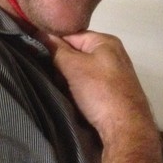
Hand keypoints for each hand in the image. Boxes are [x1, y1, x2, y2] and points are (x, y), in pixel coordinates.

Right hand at [40, 31, 162, 162]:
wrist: (126, 130)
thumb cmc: (100, 92)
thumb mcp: (74, 67)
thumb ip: (56, 49)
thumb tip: (39, 32)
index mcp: (106, 41)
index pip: (71, 35)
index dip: (53, 43)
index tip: (36, 54)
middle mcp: (113, 54)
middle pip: (77, 52)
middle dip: (60, 63)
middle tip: (46, 73)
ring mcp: (115, 74)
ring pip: (82, 70)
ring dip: (68, 77)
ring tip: (56, 85)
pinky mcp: (114, 92)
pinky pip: (90, 83)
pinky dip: (78, 88)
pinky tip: (70, 96)